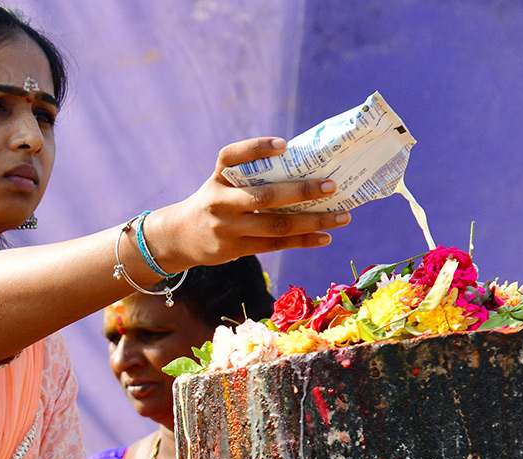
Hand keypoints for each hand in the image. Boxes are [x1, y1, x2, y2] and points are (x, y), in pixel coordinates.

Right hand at [146, 138, 350, 271]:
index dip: (256, 148)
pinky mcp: (235, 249)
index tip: (284, 145)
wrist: (181, 237)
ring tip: (341, 216)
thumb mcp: (223, 183)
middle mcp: (220, 201)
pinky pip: (274, 245)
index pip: (232, 156)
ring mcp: (227, 228)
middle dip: (301, 191)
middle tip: (332, 186)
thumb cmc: (216, 202)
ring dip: (312, 221)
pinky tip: (324, 236)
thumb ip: (252, 177)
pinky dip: (302, 240)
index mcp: (218, 177)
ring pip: (275, 225)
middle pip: (264, 196)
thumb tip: (305, 169)